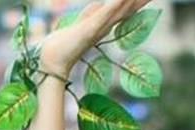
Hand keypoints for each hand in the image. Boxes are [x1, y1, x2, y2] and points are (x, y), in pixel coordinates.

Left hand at [38, 0, 152, 74]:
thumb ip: (92, 13)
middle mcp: (105, 27)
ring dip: (133, 1)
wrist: (52, 59)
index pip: (127, 9)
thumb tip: (101, 3)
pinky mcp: (88, 29)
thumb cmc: (65, 42)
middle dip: (142, 1)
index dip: (138, 1)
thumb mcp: (82, 22)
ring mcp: (98, 28)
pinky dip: (113, 5)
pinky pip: (103, 15)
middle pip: (129, 9)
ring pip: (121, 11)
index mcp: (105, 24)